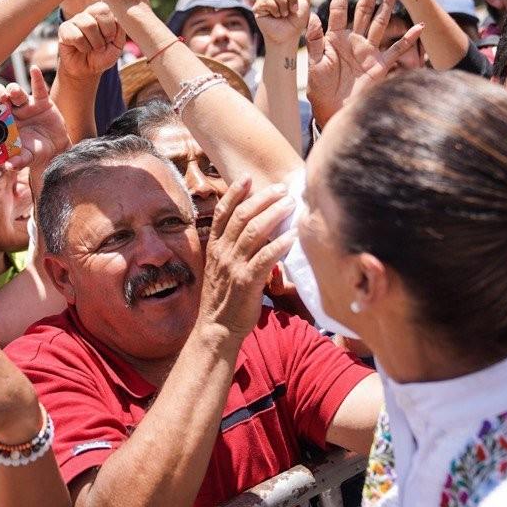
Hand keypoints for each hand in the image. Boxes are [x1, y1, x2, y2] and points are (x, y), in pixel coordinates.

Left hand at [0, 67, 71, 170]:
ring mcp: (27, 105)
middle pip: (1, 97)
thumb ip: (18, 161)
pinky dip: (37, 78)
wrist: (56, 149)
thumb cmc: (36, 152)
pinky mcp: (42, 102)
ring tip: (13, 94)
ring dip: (13, 89)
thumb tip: (8, 166)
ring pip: (17, 92)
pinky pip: (39, 89)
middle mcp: (13, 111)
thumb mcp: (28, 158)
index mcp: (4, 123)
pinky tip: (34, 70)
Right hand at [58, 2, 126, 79]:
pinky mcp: (64, 29)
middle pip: (98, 13)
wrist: (87, 70)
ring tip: (92, 49)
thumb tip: (118, 17)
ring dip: (94, 43)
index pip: (108, 9)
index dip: (111, 28)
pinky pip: (76, 36)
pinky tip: (82, 49)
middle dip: (104, 34)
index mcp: (102, 12)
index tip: (110, 39)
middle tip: (102, 46)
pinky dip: (83, 47)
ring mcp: (75, 19)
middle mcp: (88, 12)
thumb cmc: (103, 55)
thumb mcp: (118, 45)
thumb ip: (121, 29)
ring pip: (88, 24)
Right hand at [196, 177, 295, 338]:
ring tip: (290, 204)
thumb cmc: (225, 298)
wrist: (217, 329)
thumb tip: (256, 229)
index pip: (222, 213)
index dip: (234, 193)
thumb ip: (234, 248)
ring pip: (253, 232)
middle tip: (281, 189)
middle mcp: (222, 253)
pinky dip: (279, 244)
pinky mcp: (247, 282)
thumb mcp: (222, 268)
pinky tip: (292, 235)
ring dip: (273, 215)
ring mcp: (233, 267)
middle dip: (262, 199)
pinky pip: (264, 258)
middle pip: (241, 217)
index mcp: (214, 248)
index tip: (248, 178)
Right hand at [253, 0, 311, 47]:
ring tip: (283, 15)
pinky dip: (275, 9)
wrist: (288, 36)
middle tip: (291, 11)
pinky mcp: (258, 7)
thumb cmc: (296, 22)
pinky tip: (275, 16)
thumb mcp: (304, 2)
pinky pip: (268, 0)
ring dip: (283, 5)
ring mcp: (263, 0)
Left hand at [305, 0, 422, 125]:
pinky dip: (408, 40)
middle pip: (364, 10)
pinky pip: (396, 50)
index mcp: (335, 37)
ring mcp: (368, 51)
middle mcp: (354, 40)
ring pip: (381, 22)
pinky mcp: (380, 65)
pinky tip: (418, 27)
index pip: (339, 10)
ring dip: (388, 4)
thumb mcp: (316, 63)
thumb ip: (316, 40)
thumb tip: (311, 17)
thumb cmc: (320, 88)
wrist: (332, 110)